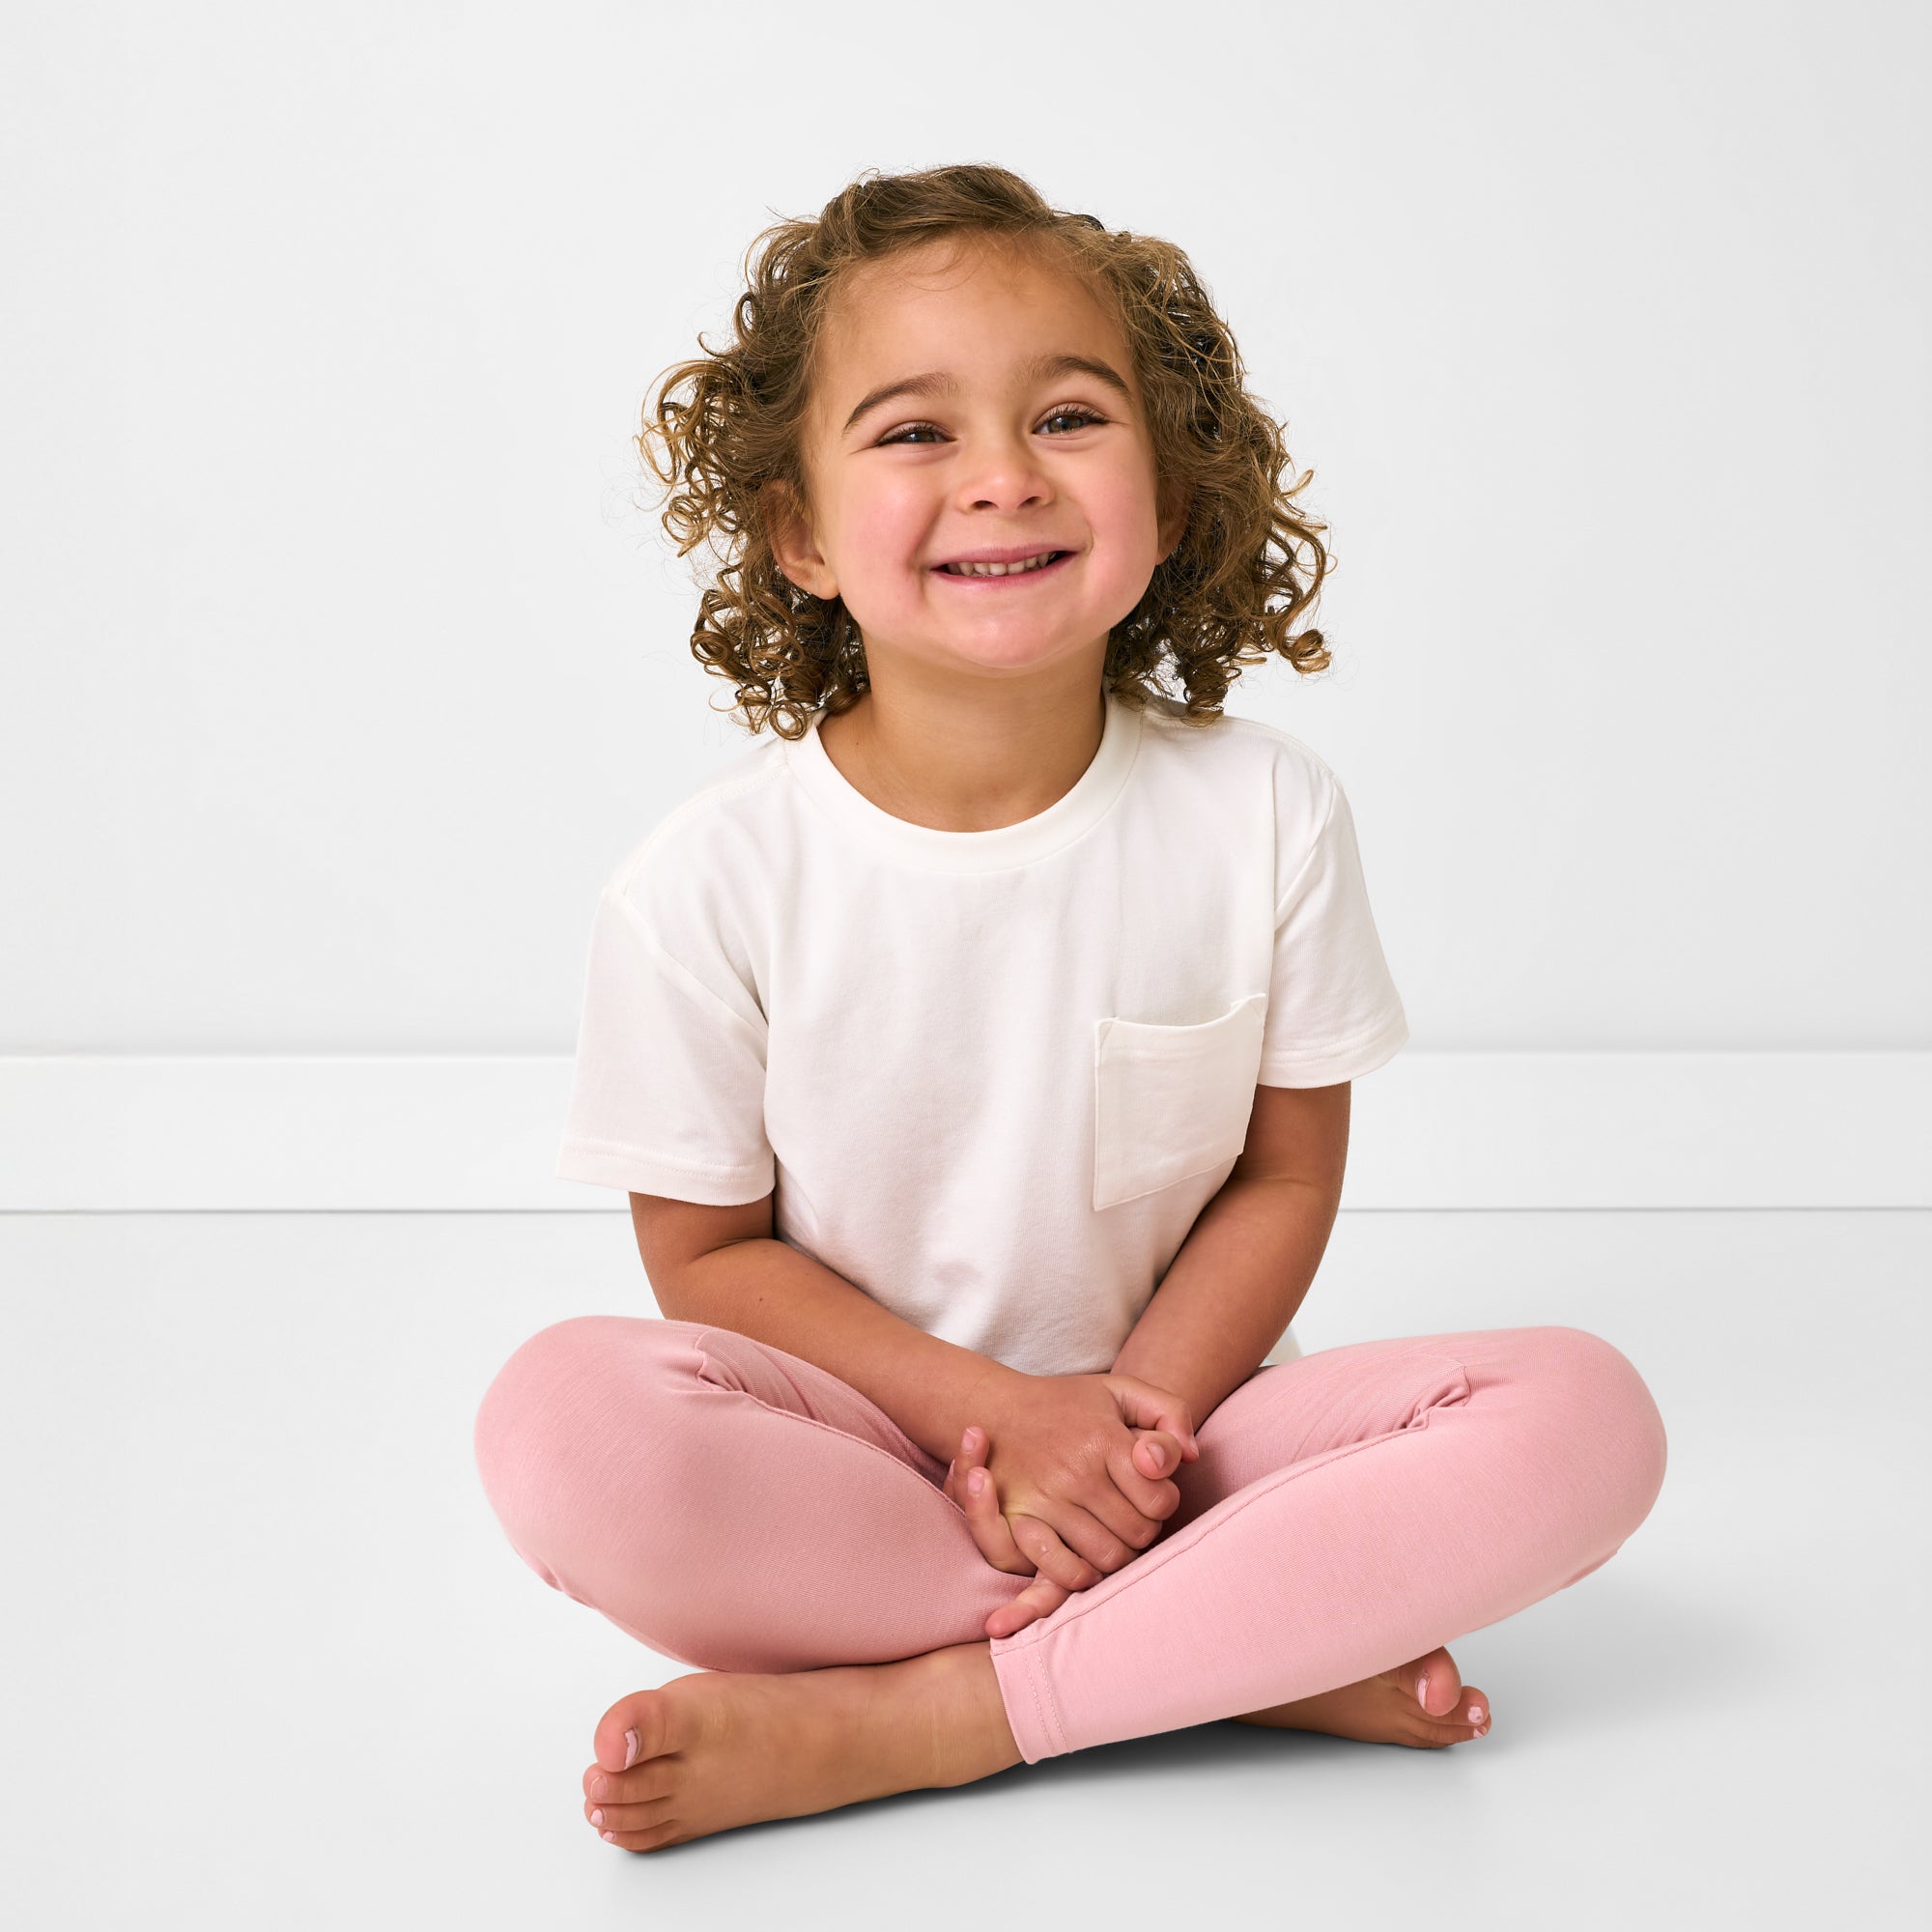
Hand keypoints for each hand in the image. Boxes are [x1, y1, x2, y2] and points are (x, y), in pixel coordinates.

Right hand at [940, 1372, 1199, 1633]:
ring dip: (1119, 1553)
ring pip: (1108, 1557)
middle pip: (1139, 1534)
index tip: (1149, 1490)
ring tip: (1112, 1531)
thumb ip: (1169, 1414)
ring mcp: (1045, 1500)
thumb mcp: (1122, 1391)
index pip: (1160, 1500)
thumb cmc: (1068, 1404)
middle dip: (1144, 1528)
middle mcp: (1075, 1472)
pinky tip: (1088, 1557)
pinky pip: (1064, 1570)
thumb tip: (1192, 1457)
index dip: (1164, 1501)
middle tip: (1131, 1512)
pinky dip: (1083, 1574)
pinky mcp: (1020, 1522)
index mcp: (1103, 1439)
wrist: (997, 1408)